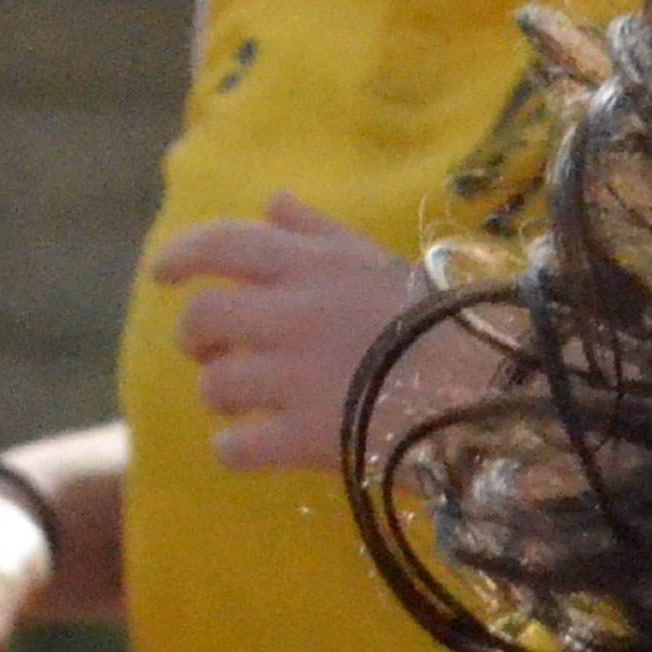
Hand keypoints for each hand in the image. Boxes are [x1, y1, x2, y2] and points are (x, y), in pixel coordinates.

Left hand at [153, 194, 423, 471]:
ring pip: (215, 385)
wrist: (490, 387)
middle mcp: (294, 314)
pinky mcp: (305, 438)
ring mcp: (295, 378)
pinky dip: (235, 448)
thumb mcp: (381, 261)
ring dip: (222, 396)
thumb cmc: (442, 322)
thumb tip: (273, 202)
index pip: (226, 243)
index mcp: (313, 266)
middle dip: (198, 338)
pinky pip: (235, 446)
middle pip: (204, 318)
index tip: (161, 274)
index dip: (182, 255)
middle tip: (217, 353)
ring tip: (250, 404)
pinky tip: (256, 447)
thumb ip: (321, 233)